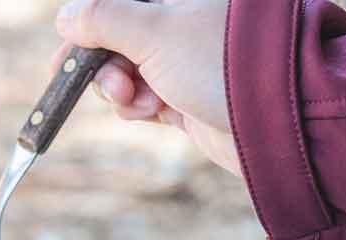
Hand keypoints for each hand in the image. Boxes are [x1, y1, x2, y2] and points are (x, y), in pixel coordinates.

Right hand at [53, 0, 239, 175]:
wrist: (279, 121)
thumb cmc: (222, 62)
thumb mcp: (153, 30)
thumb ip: (101, 18)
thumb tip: (66, 18)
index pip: (118, 2)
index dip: (88, 25)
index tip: (65, 58)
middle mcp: (185, 19)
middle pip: (119, 35)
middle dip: (105, 63)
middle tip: (111, 85)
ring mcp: (188, 56)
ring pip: (129, 69)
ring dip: (122, 88)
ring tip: (141, 100)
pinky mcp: (190, 93)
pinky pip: (146, 96)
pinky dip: (140, 105)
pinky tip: (152, 111)